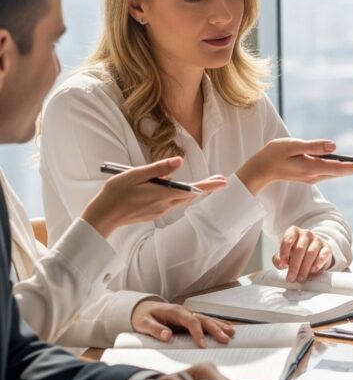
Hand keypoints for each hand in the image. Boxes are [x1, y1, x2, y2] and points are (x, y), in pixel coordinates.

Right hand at [81, 157, 227, 237]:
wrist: (102, 217)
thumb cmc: (115, 193)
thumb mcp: (135, 175)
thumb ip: (158, 169)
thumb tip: (179, 162)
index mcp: (162, 194)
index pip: (191, 189)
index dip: (208, 185)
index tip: (224, 182)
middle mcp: (164, 205)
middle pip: (189, 195)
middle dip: (205, 187)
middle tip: (220, 180)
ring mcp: (159, 211)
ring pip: (180, 199)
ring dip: (191, 191)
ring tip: (204, 185)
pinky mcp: (153, 213)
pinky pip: (170, 202)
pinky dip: (177, 195)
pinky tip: (174, 189)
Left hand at [131, 300, 234, 346]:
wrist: (143, 309)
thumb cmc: (144, 317)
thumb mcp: (143, 324)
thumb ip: (155, 330)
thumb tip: (167, 335)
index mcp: (175, 312)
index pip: (190, 321)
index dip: (198, 332)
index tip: (203, 344)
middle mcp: (186, 311)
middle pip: (204, 319)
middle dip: (215, 329)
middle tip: (225, 339)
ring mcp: (190, 314)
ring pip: (208, 319)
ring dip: (220, 326)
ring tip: (232, 333)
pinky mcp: (192, 319)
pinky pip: (207, 321)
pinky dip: (219, 324)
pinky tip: (229, 328)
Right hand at [237, 138, 352, 194]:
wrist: (260, 169)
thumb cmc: (274, 154)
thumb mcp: (292, 145)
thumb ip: (313, 146)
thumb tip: (334, 146)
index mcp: (311, 168)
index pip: (339, 168)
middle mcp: (315, 175)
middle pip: (343, 171)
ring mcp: (314, 176)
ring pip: (339, 172)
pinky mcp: (312, 174)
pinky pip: (332, 171)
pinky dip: (344, 167)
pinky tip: (352, 163)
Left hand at [273, 227, 334, 282]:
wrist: (314, 254)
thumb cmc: (296, 255)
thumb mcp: (285, 256)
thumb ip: (278, 259)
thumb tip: (280, 263)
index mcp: (294, 232)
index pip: (288, 239)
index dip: (284, 252)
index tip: (282, 264)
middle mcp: (306, 234)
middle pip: (299, 249)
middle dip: (294, 266)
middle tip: (291, 278)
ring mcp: (318, 240)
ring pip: (311, 253)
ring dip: (304, 268)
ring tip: (300, 278)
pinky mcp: (327, 248)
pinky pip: (323, 255)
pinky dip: (318, 263)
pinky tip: (313, 270)